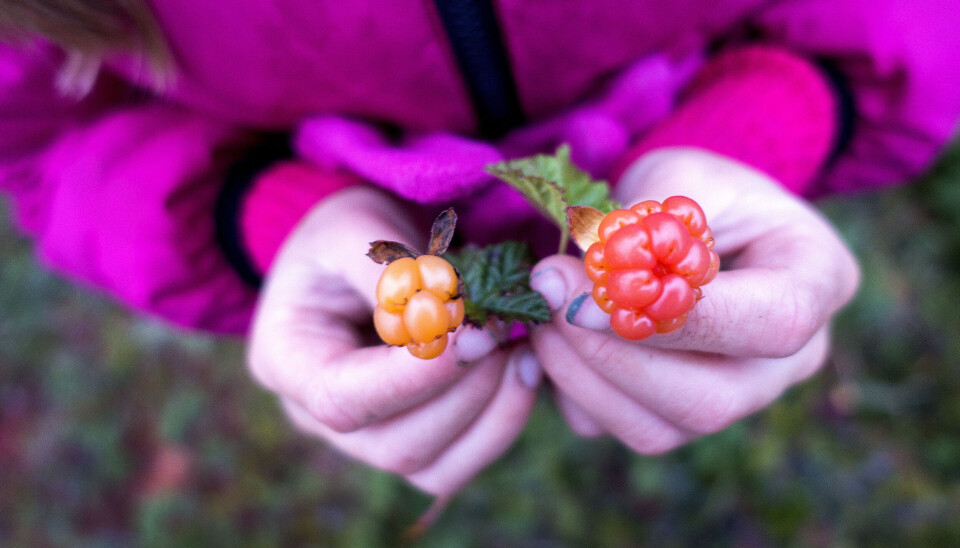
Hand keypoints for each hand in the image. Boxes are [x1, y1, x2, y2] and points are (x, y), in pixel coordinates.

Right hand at [247, 186, 540, 494]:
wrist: (351, 256)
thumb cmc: (342, 235)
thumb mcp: (351, 225)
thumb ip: (388, 268)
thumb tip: (446, 310)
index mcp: (287, 360)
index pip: (344, 399)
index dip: (414, 377)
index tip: (475, 334)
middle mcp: (317, 418)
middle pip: (396, 445)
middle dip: (464, 393)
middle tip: (506, 333)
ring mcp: (365, 440)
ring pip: (435, 467)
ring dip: (493, 412)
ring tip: (524, 351)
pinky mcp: (412, 441)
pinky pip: (460, 462)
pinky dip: (501, 422)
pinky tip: (524, 369)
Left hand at [529, 148, 859, 452]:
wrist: (698, 224)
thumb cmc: (700, 191)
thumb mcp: (681, 175)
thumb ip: (646, 218)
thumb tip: (580, 274)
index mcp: (816, 280)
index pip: (770, 324)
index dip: (679, 320)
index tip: (586, 291)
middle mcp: (790, 360)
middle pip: (712, 401)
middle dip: (613, 355)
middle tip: (548, 297)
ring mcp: (737, 398)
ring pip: (660, 429)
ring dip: (581, 376)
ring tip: (542, 314)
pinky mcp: (682, 418)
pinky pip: (619, 429)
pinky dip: (573, 391)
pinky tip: (557, 340)